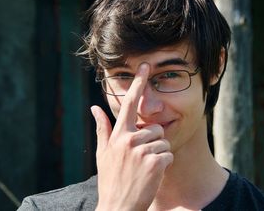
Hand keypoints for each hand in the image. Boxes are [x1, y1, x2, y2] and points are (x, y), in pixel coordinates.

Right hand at [91, 63, 173, 210]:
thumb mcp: (103, 154)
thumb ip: (102, 129)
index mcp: (117, 135)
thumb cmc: (111, 179)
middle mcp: (129, 140)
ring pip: (163, 141)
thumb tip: (94, 108)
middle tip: (141, 159)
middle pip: (154, 127)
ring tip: (145, 167)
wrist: (118, 208)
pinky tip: (152, 174)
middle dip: (153, 141)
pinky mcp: (155, 162)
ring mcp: (142, 151)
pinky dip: (165, 164)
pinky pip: (169, 154)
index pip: (128, 104)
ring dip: (159, 153)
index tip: (146, 67)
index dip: (138, 84)